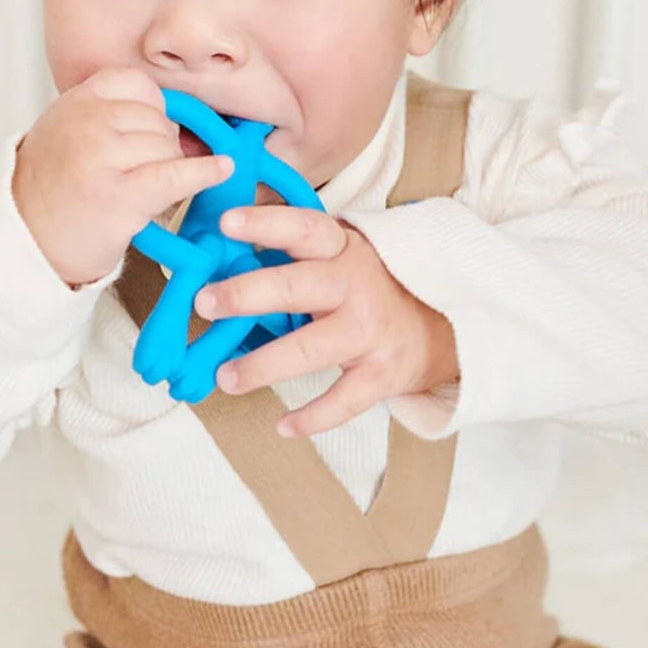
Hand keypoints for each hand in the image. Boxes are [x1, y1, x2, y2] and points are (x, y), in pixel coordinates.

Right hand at [14, 67, 233, 286]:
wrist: (25, 238)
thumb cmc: (53, 190)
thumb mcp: (68, 130)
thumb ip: (110, 113)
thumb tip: (177, 119)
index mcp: (76, 101)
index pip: (138, 85)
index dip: (153, 110)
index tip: (150, 131)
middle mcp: (87, 123)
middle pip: (158, 120)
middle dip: (161, 146)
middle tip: (138, 172)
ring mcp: (102, 156)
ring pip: (168, 148)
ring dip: (166, 170)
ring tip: (137, 189)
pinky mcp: (120, 195)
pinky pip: (175, 174)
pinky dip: (204, 173)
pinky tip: (222, 170)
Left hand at [193, 205, 458, 436]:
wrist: (443, 325)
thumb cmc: (372, 286)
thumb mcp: (341, 256)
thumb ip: (295, 255)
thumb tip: (223, 258)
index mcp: (342, 250)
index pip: (304, 229)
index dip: (266, 223)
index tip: (227, 221)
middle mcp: (356, 287)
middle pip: (295, 288)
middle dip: (245, 295)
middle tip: (204, 302)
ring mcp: (369, 332)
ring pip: (309, 350)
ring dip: (262, 366)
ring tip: (224, 377)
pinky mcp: (382, 374)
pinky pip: (343, 402)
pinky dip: (313, 418)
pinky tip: (283, 426)